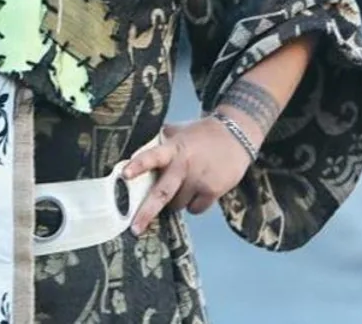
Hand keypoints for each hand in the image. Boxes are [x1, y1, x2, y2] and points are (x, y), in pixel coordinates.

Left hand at [121, 116, 253, 235]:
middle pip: (162, 193)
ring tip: (183, 187)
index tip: (124, 174)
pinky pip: (195, 209)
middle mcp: (183, 165)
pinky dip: (193, 205)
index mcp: (172, 149)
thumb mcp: (178, 133)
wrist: (237, 135)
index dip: (138, 165)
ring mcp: (199, 180)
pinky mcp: (213, 191)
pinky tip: (199, 191)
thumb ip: (162, 143)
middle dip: (146, 212)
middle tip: (135, 228)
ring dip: (175, 202)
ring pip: (177, 204)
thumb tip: (140, 151)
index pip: (152, 156)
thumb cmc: (202, 134)